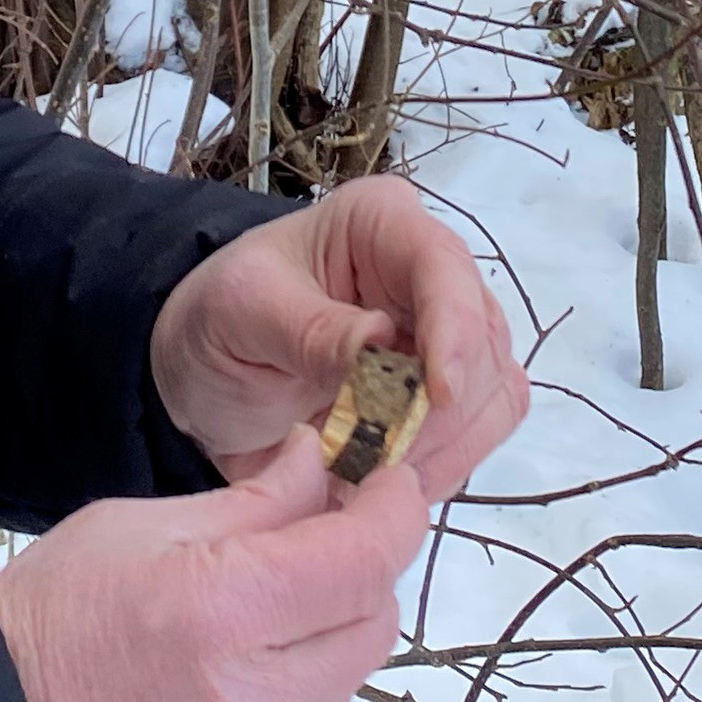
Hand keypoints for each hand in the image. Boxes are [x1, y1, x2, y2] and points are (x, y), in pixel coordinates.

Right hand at [0, 430, 426, 701]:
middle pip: (373, 621)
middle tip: (333, 524)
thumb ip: (250, 501)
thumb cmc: (49, 619)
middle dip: (366, 566)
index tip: (390, 478)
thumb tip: (318, 463)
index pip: (361, 561)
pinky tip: (254, 646)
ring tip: (280, 586)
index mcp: (221, 611)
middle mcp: (252, 696)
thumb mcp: (138, 527)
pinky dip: (306, 671)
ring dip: (338, 620)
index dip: (393, 511)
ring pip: (350, 672)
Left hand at [149, 176, 530, 501]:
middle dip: (440, 407)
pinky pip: (479, 431)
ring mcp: (446, 333)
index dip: (453, 332)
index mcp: (380, 223)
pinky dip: (444, 463)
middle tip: (380, 457)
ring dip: (444, 444)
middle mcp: (428, 270)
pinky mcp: (448, 390)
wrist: (207, 375)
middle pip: (483, 337)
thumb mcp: (244, 314)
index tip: (437, 397)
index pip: (443, 267)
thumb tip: (386, 344)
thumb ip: (312, 331)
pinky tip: (389, 478)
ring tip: (373, 471)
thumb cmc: (220, 322)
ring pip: (494, 390)